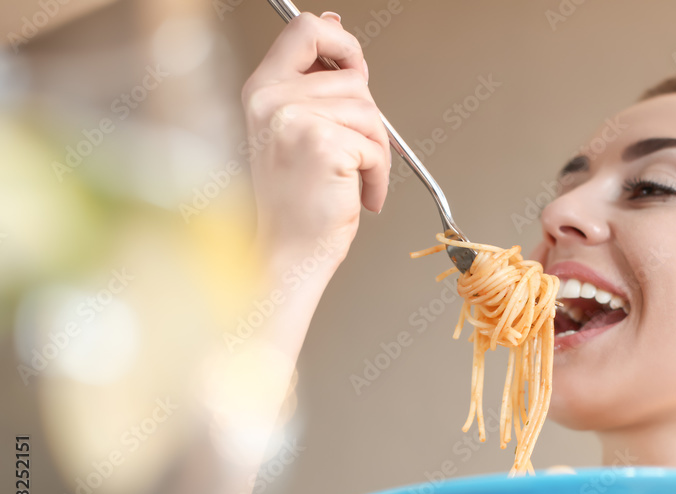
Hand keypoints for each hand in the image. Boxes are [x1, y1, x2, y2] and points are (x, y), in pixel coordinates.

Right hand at [241, 11, 390, 276]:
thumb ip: (315, 80)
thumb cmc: (294, 201)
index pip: (304, 29)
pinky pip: (376, 145)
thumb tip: (332, 24)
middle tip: (352, 156)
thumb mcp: (297, 129)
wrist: (288, 251)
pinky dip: (377, 175)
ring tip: (351, 180)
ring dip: (375, 153)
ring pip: (370, 113)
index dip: (341, 44)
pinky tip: (356, 193)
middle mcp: (272, 99)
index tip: (354, 70)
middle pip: (354, 79)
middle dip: (368, 123)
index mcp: (262, 88)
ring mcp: (295, 119)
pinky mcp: (323, 143)